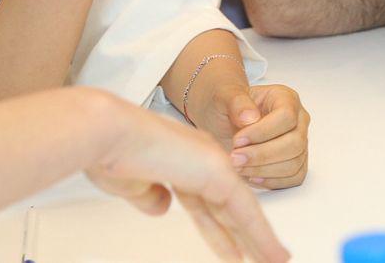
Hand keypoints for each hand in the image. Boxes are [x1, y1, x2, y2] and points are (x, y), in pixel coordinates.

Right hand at [84, 93, 289, 261]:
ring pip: (243, 211)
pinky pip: (244, 211)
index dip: (220, 228)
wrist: (109, 134)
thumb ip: (151, 197)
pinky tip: (271, 253)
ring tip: (275, 260)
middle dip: (245, 235)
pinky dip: (260, 234)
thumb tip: (163, 209)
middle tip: (264, 255)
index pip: (207, 203)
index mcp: (182, 160)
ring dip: (259, 239)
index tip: (233, 248)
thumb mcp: (132, 185)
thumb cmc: (110, 154)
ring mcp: (212, 163)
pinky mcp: (217, 172)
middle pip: (229, 208)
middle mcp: (202, 158)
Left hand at [195, 81, 310, 189]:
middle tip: (235, 158)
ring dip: (264, 170)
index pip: (286, 117)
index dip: (263, 132)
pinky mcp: (295, 162)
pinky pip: (293, 177)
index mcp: (286, 98)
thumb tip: (250, 117)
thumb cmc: (226, 105)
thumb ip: (237, 102)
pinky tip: (251, 176)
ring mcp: (299, 142)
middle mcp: (298, 120)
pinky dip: (272, 181)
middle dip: (262, 155)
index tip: (238, 140)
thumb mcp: (224, 96)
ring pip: (294, 163)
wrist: (223, 119)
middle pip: (294, 143)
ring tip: (238, 167)